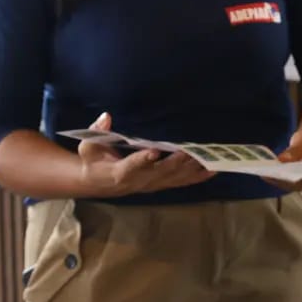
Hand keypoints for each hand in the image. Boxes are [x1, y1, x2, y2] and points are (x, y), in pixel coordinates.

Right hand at [77, 112, 213, 197]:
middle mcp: (138, 181)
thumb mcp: (88, 146)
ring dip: (190, 170)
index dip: (141, 160)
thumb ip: (96, 132)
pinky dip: (197, 177)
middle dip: (175, 163)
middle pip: (159, 174)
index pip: (130, 167)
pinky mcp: (160, 184)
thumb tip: (106, 117)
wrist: (98, 182)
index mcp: (118, 172)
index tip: (153, 151)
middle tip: (189, 151)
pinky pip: (180, 182)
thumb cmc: (94, 160)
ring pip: (173, 179)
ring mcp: (151, 184)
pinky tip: (213, 170)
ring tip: (207, 160)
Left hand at [265, 122, 301, 192]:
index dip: (297, 175)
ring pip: (293, 186)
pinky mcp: (301, 185)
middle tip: (268, 173)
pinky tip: (266, 174)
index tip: (282, 172)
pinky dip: (278, 180)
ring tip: (265, 174)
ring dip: (278, 180)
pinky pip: (288, 184)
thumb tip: (282, 160)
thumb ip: (296, 150)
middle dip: (284, 179)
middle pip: (301, 184)